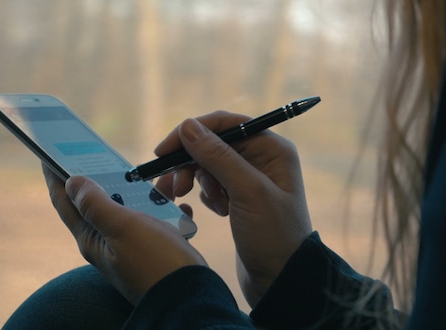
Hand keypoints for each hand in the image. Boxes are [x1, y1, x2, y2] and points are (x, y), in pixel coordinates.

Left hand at [42, 164, 206, 304]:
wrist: (191, 295)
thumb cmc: (156, 262)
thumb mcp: (123, 227)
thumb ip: (95, 203)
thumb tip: (72, 181)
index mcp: (92, 238)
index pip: (65, 202)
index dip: (55, 176)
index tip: (49, 153)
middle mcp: (109, 242)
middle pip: (101, 201)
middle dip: (109, 178)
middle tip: (112, 156)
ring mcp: (133, 245)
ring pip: (134, 207)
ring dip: (146, 191)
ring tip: (164, 178)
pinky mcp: (156, 248)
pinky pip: (159, 220)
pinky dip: (167, 209)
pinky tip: (179, 204)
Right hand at [154, 111, 312, 306]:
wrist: (281, 280)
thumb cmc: (273, 236)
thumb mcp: (247, 192)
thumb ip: (218, 156)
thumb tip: (188, 126)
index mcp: (272, 149)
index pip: (226, 124)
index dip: (193, 132)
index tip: (164, 151)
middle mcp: (263, 159)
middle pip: (214, 144)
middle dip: (190, 162)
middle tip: (173, 187)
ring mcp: (251, 179)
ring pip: (210, 165)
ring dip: (197, 180)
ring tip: (198, 202)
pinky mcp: (241, 198)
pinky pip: (213, 185)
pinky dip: (208, 195)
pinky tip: (218, 212)